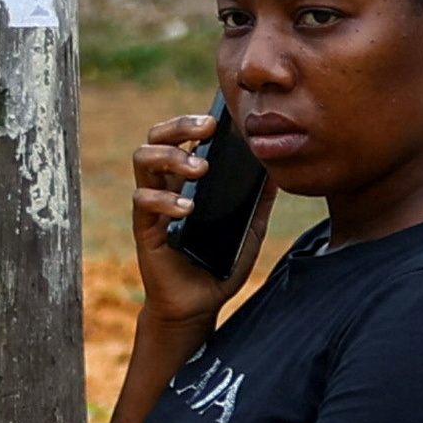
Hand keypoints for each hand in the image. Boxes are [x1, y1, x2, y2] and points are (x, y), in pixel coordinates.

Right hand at [133, 107, 255, 324]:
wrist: (199, 302)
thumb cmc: (221, 260)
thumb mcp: (250, 227)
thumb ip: (260, 199)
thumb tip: (279, 169)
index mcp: (188, 178)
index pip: (181, 136)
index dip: (193, 121)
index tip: (219, 119)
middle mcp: (166, 184)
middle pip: (156, 137)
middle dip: (179, 126)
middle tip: (206, 129)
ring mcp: (153, 203)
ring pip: (143, 160)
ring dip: (171, 157)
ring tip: (199, 169)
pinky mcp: (145, 228)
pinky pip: (143, 202)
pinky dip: (165, 200)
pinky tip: (188, 208)